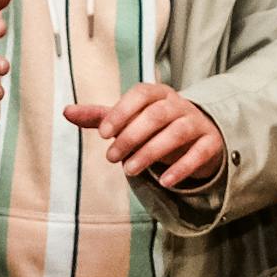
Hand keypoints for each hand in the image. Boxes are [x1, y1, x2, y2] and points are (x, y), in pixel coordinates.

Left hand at [71, 81, 225, 191]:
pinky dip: (182, 167)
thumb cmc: (154, 126)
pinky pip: (199, 153)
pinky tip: (164, 182)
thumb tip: (66, 111)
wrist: (195, 137)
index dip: (122, 111)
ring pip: (177, 133)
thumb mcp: (129, 120)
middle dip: (131, 136)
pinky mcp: (210, 143)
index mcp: (157, 94)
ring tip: (129, 171)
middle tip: (111, 158)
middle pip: (157, 115)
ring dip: (151, 152)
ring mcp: (197, 123)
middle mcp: (179, 105)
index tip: (103, 133)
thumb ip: (100, 117)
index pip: (140, 94)